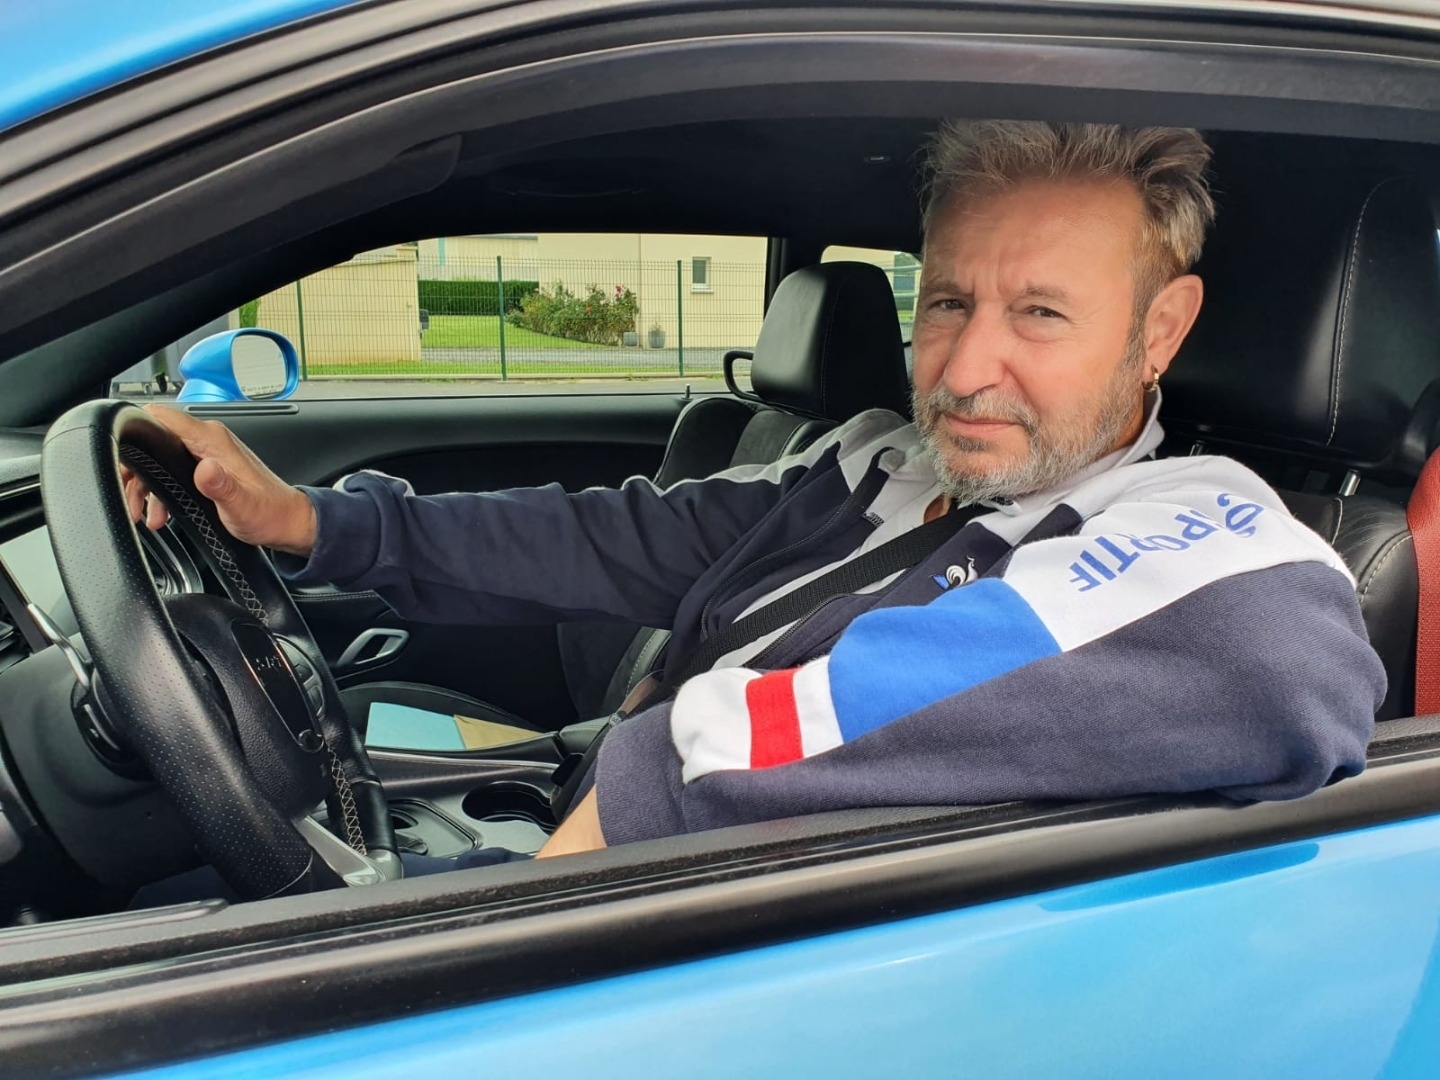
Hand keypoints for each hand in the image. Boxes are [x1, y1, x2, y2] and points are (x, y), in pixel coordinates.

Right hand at [122, 405, 318, 556]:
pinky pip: (171, 470)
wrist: (287, 523)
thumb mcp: (242, 506)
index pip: (161, 416)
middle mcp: (208, 441)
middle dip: (134, 469)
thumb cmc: (269, 514)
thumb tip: (204, 469)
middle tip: (129, 498)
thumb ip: (221, 487)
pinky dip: (160, 491)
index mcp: (213, 441)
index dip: (134, 430)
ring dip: (145, 486)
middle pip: (154, 440)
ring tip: (144, 515)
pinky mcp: (206, 466)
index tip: (119, 455)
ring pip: (159, 458)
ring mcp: (207, 453)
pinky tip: (158, 513)